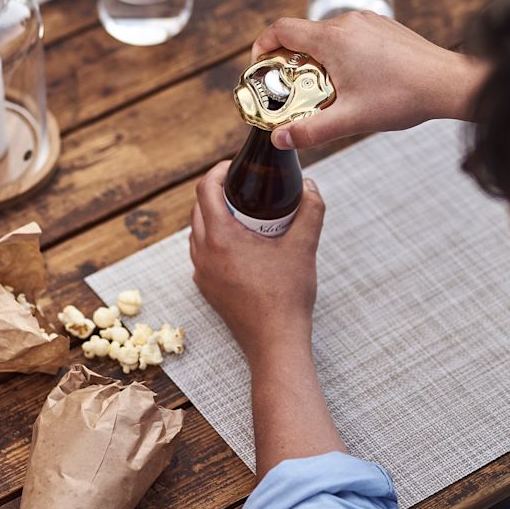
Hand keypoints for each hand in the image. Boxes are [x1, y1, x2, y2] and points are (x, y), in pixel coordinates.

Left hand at [190, 161, 325, 359]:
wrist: (275, 342)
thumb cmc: (287, 296)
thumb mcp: (303, 247)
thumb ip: (310, 210)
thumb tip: (311, 186)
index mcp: (220, 238)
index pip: (205, 189)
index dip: (218, 171)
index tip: (235, 167)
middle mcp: (203, 253)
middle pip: (199, 208)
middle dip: (217, 192)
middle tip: (243, 187)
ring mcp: (202, 273)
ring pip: (198, 232)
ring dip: (214, 217)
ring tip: (243, 213)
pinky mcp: (207, 289)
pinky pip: (203, 254)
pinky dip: (215, 241)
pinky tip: (240, 244)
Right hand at [252, 12, 487, 149]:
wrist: (449, 84)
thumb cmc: (404, 96)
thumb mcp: (350, 119)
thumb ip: (310, 130)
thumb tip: (279, 140)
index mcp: (332, 38)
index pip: (281, 29)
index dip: (262, 46)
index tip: (261, 68)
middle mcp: (348, 22)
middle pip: (303, 35)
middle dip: (290, 62)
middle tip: (290, 91)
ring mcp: (368, 22)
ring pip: (327, 36)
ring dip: (317, 60)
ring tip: (323, 91)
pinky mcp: (384, 27)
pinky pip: (350, 37)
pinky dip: (340, 55)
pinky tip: (353, 82)